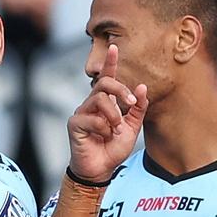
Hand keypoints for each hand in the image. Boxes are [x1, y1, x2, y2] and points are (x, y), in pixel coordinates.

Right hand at [67, 45, 147, 182]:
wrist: (101, 169)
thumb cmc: (112, 149)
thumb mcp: (132, 128)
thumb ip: (137, 109)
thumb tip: (142, 88)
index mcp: (105, 103)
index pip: (107, 78)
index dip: (110, 63)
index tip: (114, 47)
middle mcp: (91, 104)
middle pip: (104, 83)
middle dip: (120, 89)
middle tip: (130, 104)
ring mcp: (82, 113)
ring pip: (100, 100)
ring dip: (113, 115)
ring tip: (115, 129)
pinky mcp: (74, 124)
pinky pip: (93, 118)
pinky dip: (103, 128)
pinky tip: (102, 137)